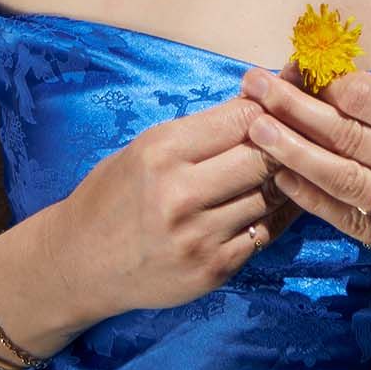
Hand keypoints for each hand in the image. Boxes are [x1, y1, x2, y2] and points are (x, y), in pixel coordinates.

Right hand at [61, 92, 303, 311]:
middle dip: (281, 145)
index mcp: (162, 151)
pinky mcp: (212, 269)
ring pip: (270, 195)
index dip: (267, 110)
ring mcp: (198, 236)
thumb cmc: (114, 195)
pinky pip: (264, 234)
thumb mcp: (146, 147)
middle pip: (263, 157)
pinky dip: (275, 215)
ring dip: (282, 181)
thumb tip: (260, 100)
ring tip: (288, 169)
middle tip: (290, 139)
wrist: (80, 262)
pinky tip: (275, 203)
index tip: (277, 109)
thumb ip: (202, 130)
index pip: (242, 118)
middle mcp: (180, 193)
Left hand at [237, 63, 370, 285]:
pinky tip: (285, 178)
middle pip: (350, 138)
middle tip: (254, 86)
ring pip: (344, 181)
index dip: (328, 84)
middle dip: (294, 109)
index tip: (294, 68)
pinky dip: (315, 198)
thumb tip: (342, 82)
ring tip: (257, 129)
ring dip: (293, 153)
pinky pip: (353, 221)